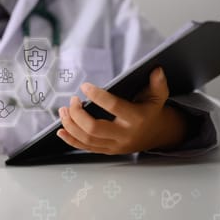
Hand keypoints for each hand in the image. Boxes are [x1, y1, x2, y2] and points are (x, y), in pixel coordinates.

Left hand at [56, 68, 186, 153]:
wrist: (156, 135)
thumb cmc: (152, 111)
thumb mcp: (158, 96)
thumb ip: (158, 83)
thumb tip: (157, 69)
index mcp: (136, 118)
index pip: (113, 107)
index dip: (97, 96)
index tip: (85, 86)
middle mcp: (124, 135)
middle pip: (94, 128)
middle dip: (78, 114)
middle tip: (72, 100)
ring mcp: (115, 145)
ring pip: (87, 139)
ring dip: (71, 125)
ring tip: (63, 110)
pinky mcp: (107, 151)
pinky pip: (86, 148)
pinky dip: (71, 140)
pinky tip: (61, 130)